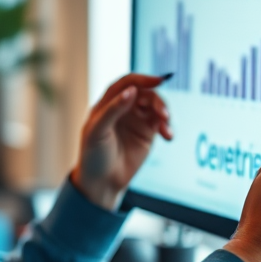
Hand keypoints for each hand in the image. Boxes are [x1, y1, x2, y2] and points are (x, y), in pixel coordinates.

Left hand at [70, 73, 172, 209]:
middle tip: (163, 114)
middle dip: (157, 101)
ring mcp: (136, 120)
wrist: (101, 182)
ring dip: (164, 112)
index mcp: (108, 103)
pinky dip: (167, 127)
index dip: (142, 79)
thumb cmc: (92, 155)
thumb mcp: (97, 131)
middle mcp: (124, 108)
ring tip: (166, 127)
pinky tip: (168, 135)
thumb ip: (113, 109)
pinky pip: (162, 123)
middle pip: (146, 94)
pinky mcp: (147, 133)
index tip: (158, 81)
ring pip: (156, 107)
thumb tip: (132, 91)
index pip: (127, 83)